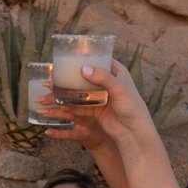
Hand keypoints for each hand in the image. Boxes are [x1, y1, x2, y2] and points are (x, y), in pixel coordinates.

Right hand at [38, 60, 154, 149]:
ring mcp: (101, 96)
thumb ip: (103, 78)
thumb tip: (84, 69)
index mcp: (118, 72)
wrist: (133, 133)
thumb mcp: (120, 90)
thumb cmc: (132, 108)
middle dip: (73, 74)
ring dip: (69, 90)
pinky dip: (71, 104)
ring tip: (53, 87)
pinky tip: (60, 103)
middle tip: (57, 71)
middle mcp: (109, 83)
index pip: (101, 59)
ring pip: (82, 90)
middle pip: (88, 75)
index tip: (72, 54)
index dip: (87, 56)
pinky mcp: (96, 110)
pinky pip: (81, 105)